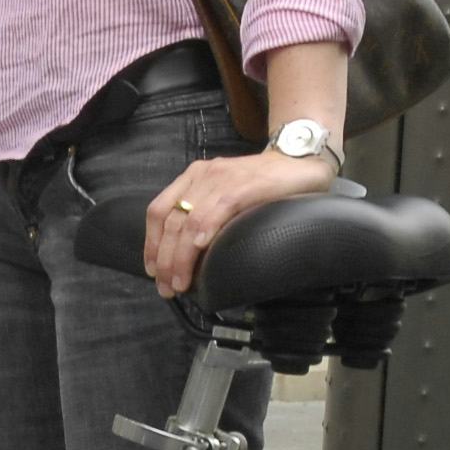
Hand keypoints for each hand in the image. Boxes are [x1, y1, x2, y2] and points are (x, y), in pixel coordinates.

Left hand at [141, 145, 338, 296]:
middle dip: (165, 260)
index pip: (158, 211)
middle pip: (171, 221)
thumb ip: (206, 215)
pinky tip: (201, 248)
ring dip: (181, 257)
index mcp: (193, 178)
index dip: (151, 244)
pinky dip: (206, 229)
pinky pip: (219, 208)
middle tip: (167, 288)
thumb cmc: (263, 186)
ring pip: (189, 220)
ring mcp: (222, 178)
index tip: (153, 271)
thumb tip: (190, 255)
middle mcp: (202, 176)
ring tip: (181, 283)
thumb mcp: (225, 196)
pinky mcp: (245, 185)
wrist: (298, 161)